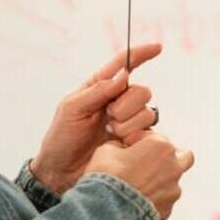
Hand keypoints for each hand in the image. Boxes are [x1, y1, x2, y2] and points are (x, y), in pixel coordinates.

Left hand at [31, 43, 162, 191]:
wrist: (62, 172)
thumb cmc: (61, 138)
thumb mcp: (71, 109)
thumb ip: (97, 90)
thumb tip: (123, 75)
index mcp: (99, 88)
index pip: (124, 65)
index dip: (141, 54)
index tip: (157, 48)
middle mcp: (117, 102)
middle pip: (141, 90)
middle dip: (126, 104)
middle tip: (108, 117)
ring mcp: (127, 122)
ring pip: (147, 111)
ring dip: (128, 123)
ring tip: (110, 133)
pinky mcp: (134, 141)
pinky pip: (149, 131)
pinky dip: (136, 135)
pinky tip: (121, 143)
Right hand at [84, 132, 194, 219]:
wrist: (107, 211)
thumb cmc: (108, 178)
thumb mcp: (106, 149)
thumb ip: (120, 145)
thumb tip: (121, 150)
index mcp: (161, 146)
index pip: (153, 136)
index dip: (138, 141)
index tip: (128, 147)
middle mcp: (173, 167)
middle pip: (182, 155)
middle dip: (168, 157)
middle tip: (149, 161)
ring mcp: (173, 190)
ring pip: (174, 181)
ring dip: (161, 181)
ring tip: (139, 185)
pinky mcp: (168, 209)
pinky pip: (164, 200)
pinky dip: (154, 199)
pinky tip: (137, 201)